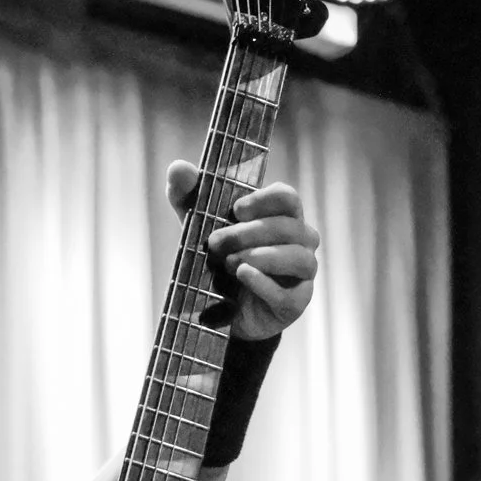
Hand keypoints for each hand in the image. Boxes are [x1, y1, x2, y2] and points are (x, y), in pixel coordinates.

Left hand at [166, 160, 318, 341]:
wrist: (221, 313)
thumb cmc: (218, 261)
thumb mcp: (199, 228)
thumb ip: (189, 197)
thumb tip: (178, 167)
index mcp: (283, 218)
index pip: (288, 197)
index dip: (264, 199)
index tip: (236, 209)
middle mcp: (301, 242)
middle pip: (289, 227)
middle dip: (249, 233)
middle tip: (215, 243)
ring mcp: (302, 274)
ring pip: (297, 257)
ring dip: (261, 256)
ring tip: (230, 263)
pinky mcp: (295, 303)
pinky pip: (288, 293)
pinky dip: (264, 282)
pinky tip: (243, 275)